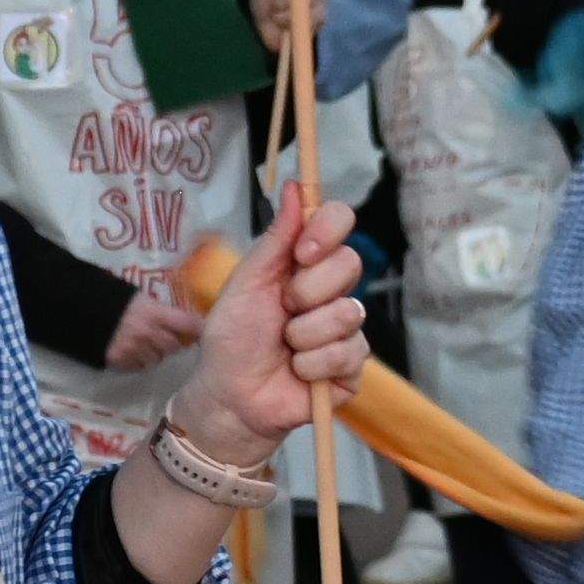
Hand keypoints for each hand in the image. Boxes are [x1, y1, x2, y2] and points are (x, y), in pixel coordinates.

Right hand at [105, 284, 205, 371]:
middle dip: (171, 343)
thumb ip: (158, 309)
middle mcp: (148, 334)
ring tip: (145, 346)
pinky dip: (138, 361)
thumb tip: (179, 318)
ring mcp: (134, 350)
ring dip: (155, 354)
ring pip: (156, 359)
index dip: (197, 328)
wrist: (81, 310)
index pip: (188, 324)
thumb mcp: (139, 297)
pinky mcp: (120, 361)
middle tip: (166, 339)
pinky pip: (138, 366)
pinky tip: (132, 352)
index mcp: (154, 313)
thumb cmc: (113, 299)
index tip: (200, 331)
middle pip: (173, 346)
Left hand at [175, 176, 371, 448]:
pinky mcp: (352, 366)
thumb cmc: (233, 338)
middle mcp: (331, 290)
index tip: (302, 252)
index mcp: (305, 263)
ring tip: (285, 347)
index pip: (339, 222)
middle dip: (307, 291)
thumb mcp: (246, 283)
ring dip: (304, 335)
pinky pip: (347, 353)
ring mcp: (345, 328)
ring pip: (347, 313)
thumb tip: (294, 187)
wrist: (230, 396)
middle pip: (350, 264)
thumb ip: (274, 239)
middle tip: (283, 310)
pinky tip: (298, 371)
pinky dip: (312, 365)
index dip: (327, 230)